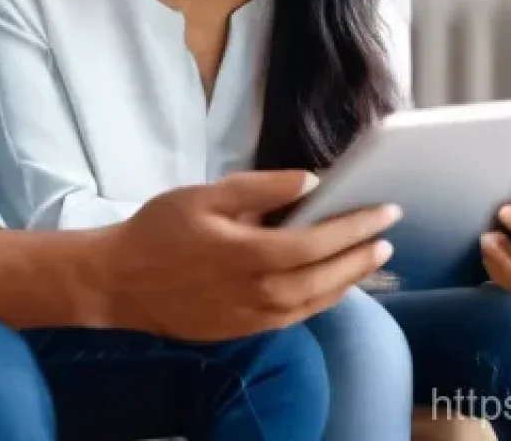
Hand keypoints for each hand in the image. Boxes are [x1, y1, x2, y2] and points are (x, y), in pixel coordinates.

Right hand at [100, 169, 400, 341]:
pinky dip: (322, 299)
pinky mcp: (246, 329)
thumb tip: (310, 182)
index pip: (321, 241)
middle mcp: (261, 292)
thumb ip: (260, 188)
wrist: (122, 281)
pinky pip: (298, 316)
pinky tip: (330, 284)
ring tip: (369, 258)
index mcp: (252, 254)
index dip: (357, 226)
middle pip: (328, 275)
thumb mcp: (205, 195)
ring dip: (349, 278)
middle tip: (387, 235)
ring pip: (318, 301)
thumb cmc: (160, 229)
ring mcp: (255, 316)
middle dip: (362, 253)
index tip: (384, 210)